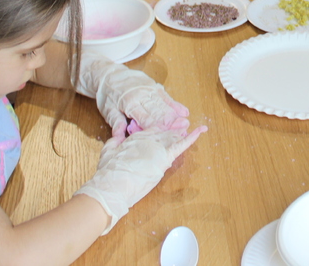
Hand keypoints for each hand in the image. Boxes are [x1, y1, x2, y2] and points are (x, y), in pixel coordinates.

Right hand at [75, 125, 205, 233]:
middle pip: (163, 133)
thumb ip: (115, 140)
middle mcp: (147, 140)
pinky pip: (181, 146)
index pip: (150, 130)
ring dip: (180, 131)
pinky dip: (192, 138)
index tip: (166, 123)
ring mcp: (157, 148)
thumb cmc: (107, 173)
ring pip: (172, 138)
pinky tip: (201, 131)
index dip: (159, 127)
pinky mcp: (164, 158)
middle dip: (172, 127)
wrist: (111, 187)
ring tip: (187, 123)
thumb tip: (118, 134)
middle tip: (181, 121)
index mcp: (135, 138)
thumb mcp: (107, 151)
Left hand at [76, 53, 190, 139]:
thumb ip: (116, 122)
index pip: (146, 118)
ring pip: (164, 104)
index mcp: (130, 103)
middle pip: (158, 111)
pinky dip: (175, 104)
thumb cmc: (107, 94)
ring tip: (185, 122)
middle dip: (170, 121)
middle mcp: (142, 96)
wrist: (107, 74)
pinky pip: (165, 96)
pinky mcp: (153, 86)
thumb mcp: (107, 109)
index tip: (166, 135)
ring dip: (175, 114)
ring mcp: (149, 90)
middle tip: (183, 129)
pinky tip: (183, 111)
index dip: (156, 127)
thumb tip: (118, 137)